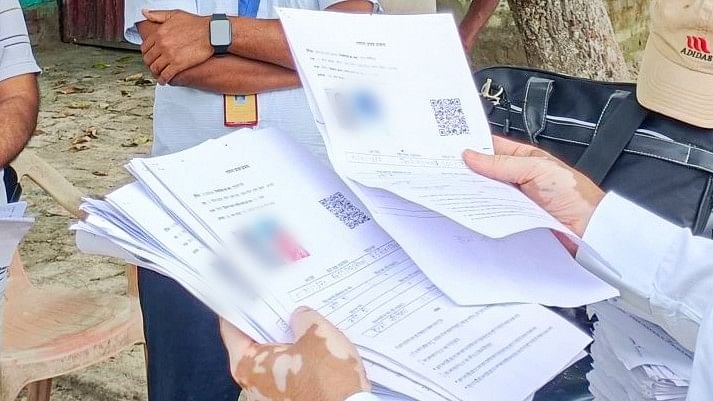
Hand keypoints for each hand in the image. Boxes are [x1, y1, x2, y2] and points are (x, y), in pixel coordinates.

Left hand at [141, 10, 213, 84]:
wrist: (210, 33)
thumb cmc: (196, 24)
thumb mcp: (174, 14)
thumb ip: (158, 15)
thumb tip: (145, 13)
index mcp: (159, 33)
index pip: (145, 47)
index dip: (146, 53)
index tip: (149, 56)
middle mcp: (162, 45)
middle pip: (148, 59)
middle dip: (149, 64)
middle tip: (153, 66)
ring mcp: (169, 55)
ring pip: (155, 68)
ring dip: (155, 72)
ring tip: (158, 74)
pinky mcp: (178, 65)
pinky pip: (166, 75)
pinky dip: (163, 80)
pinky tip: (164, 81)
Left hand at [220, 307, 369, 400]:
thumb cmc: (327, 379)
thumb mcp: (316, 332)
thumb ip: (303, 317)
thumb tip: (300, 315)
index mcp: (248, 365)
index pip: (232, 328)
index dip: (240, 307)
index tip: (245, 293)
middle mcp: (253, 384)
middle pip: (254, 343)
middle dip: (270, 322)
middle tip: (283, 301)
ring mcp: (271, 395)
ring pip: (274, 358)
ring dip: (289, 341)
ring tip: (306, 322)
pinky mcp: (291, 400)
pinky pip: (290, 372)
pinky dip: (300, 358)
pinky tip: (317, 344)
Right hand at [463, 136, 604, 236]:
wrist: (590, 230)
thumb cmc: (574, 195)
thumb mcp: (536, 169)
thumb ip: (502, 164)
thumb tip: (471, 155)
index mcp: (525, 159)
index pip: (492, 147)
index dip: (472, 145)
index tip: (449, 147)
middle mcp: (517, 178)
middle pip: (485, 172)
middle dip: (466, 171)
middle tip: (442, 169)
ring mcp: (514, 200)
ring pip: (485, 194)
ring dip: (471, 193)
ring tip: (450, 189)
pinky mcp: (513, 220)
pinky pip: (492, 214)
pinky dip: (480, 212)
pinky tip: (468, 211)